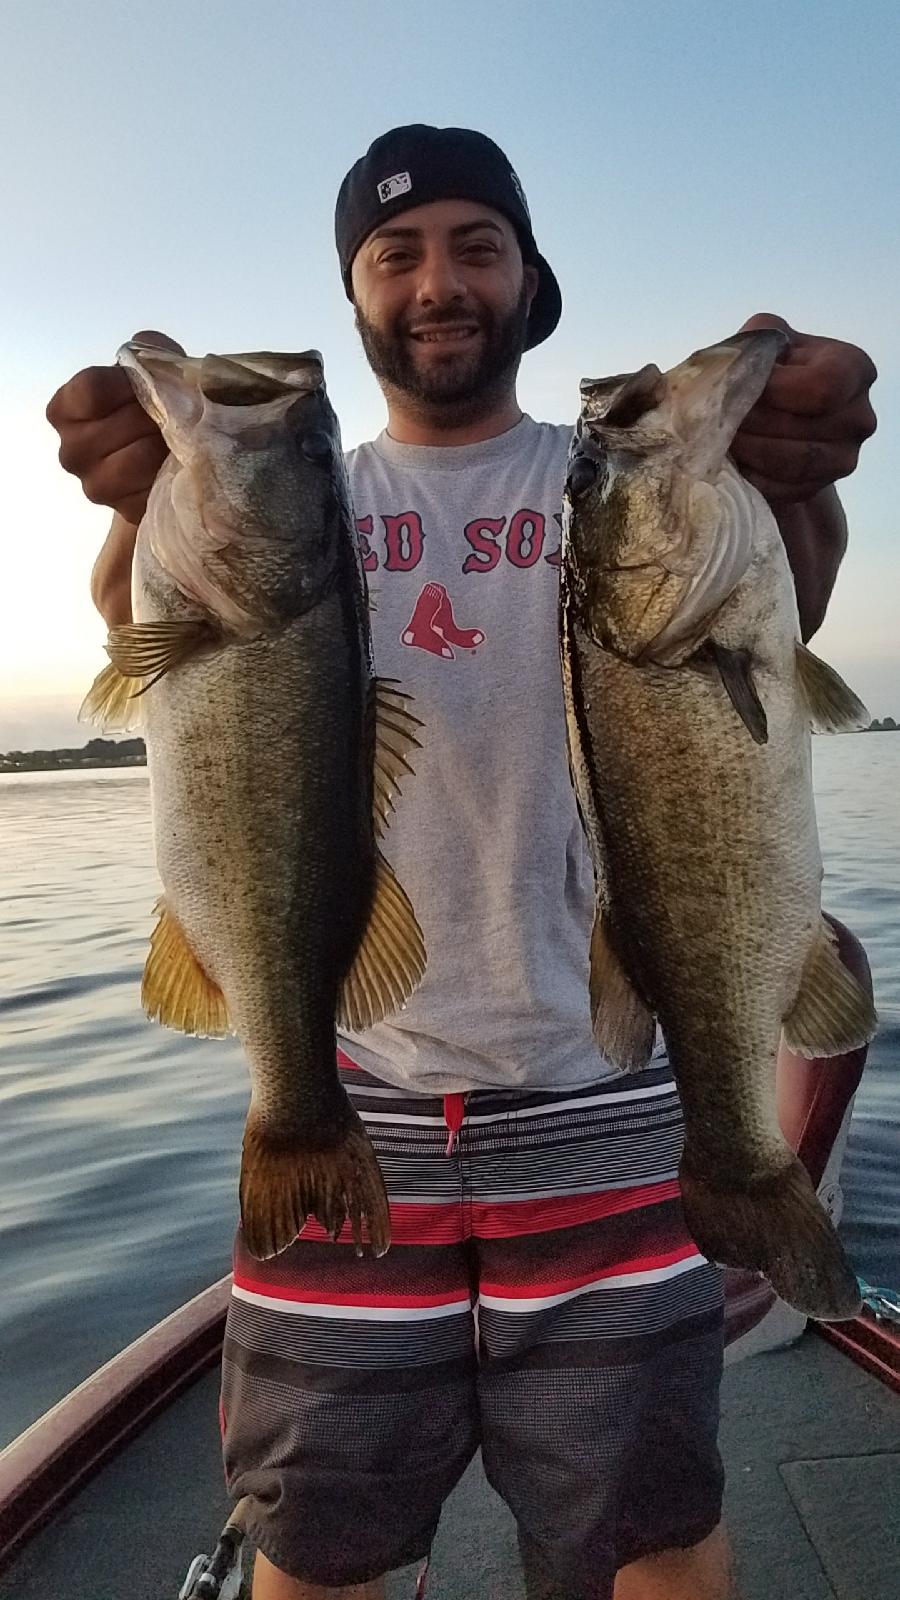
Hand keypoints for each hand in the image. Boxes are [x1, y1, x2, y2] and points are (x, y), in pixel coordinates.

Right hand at [46, 331, 183, 524]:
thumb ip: (148, 353)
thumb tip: (154, 353)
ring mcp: (93, 485)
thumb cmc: (150, 409)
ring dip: (165, 444)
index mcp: (64, 410)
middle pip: (119, 424)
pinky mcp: (123, 510)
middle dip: (155, 415)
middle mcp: (70, 450)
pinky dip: (170, 472)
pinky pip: (152, 487)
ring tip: (179, 437)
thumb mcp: (147, 372)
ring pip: (136, 459)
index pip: (91, 390)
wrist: (164, 460)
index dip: (128, 385)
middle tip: (175, 414)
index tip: (149, 384)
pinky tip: (177, 463)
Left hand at [730, 313, 876, 502]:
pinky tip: (735, 460)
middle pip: (802, 428)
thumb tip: (731, 370)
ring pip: (791, 463)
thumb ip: (755, 344)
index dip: (775, 391)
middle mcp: (859, 417)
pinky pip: (783, 489)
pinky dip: (753, 476)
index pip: (822, 386)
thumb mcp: (766, 341)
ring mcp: (844, 457)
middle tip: (717, 417)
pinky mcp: (819, 487)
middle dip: (753, 422)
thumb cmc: (772, 370)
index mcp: (854, 370)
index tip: (740, 387)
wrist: (777, 414)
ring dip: (749, 451)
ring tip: (722, 436)